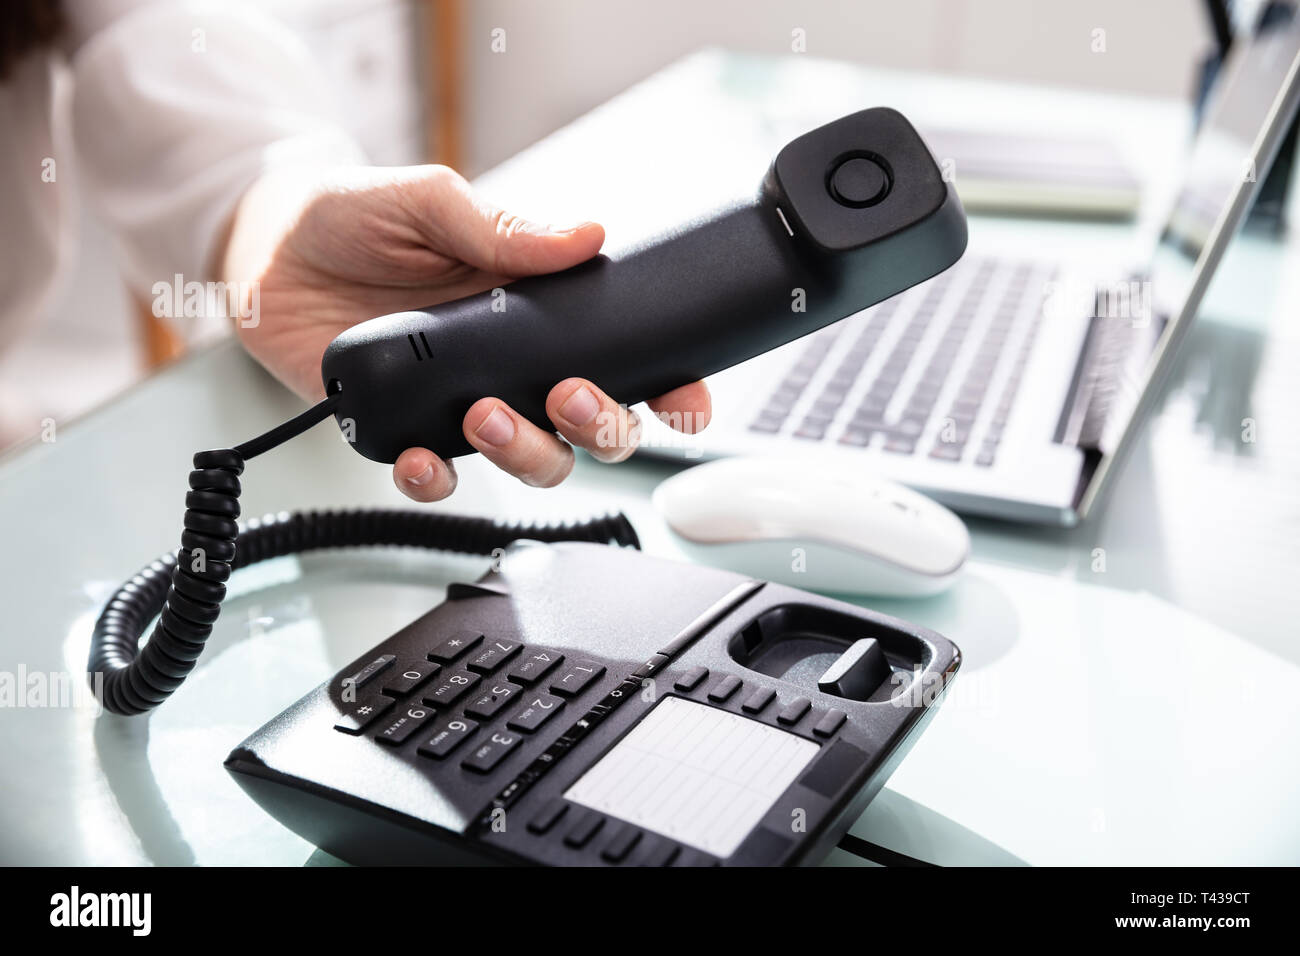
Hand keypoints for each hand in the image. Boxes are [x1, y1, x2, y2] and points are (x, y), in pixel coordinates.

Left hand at [222, 164, 709, 500]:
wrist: (264, 251)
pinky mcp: (405, 432)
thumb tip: (585, 235)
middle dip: (598, 426)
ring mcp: (462, 403)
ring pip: (531, 461)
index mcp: (536, 309)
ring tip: (483, 417)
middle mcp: (511, 364)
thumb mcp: (429, 201)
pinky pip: (438, 479)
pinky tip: (421, 458)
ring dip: (525, 453)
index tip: (682, 403)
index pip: (621, 356)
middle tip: (566, 395)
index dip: (666, 387)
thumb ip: (503, 227)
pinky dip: (435, 480)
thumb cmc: (352, 216)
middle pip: (590, 426)